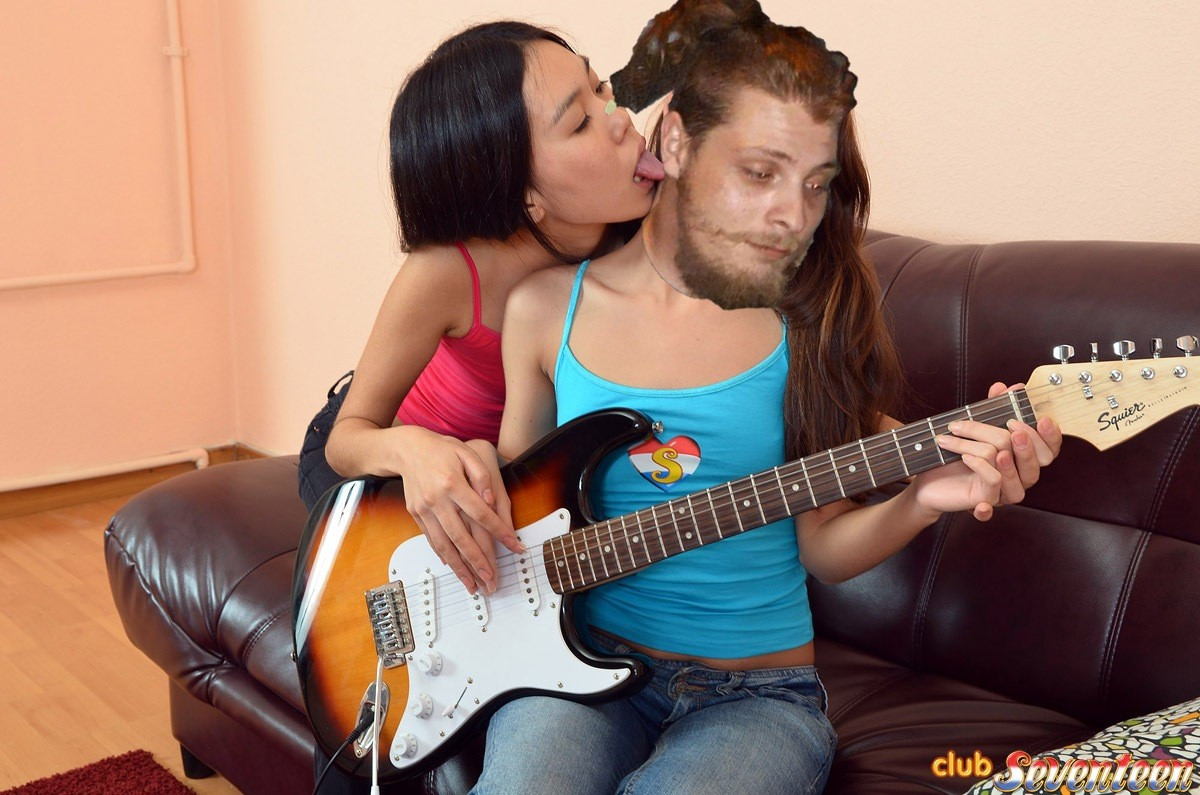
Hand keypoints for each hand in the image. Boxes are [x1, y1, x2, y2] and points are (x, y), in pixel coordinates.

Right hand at [390, 427, 519, 593]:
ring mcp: (424, 509)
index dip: (500, 532)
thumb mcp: (467, 453)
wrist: (407, 448)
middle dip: (478, 562)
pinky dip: (443, 555)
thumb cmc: (442, 449)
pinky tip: (453, 567)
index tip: (514, 546)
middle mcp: (437, 500)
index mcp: (453, 483)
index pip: (482, 514)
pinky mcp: (416, 514)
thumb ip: (482, 476)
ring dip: (459, 567)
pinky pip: (431, 539)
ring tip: (472, 585)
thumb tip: (491, 500)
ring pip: (444, 545)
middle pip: (461, 537)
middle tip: (491, 580)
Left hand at [910, 382, 1061, 520]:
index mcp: (1023, 459)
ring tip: (979, 440)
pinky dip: (981, 468)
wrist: (931, 481)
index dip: (1051, 437)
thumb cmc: (958, 454)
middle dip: (1028, 444)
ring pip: (1013, 473)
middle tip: (1012, 427)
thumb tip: (1003, 387)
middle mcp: (1020, 477)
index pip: (1049, 451)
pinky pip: (993, 484)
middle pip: (1037, 463)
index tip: (1042, 419)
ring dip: (993, 451)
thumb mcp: (976, 427)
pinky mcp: (986, 499)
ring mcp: (1005, 491)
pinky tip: (967, 458)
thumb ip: (993, 408)